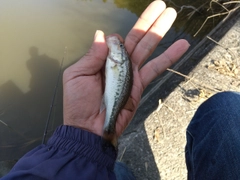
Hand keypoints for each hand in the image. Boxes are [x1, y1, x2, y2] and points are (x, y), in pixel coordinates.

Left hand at [63, 0, 189, 137]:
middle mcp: (119, 64)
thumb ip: (92, 55)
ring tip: (172, 15)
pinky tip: (181, 45)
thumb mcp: (77, 75)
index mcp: (102, 60)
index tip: (113, 45)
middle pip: (136, 38)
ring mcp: (131, 73)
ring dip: (160, 32)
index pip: (115, 40)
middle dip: (148, 21)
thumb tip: (101, 34)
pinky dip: (169, 56)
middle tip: (161, 5)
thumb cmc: (78, 103)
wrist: (89, 128)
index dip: (116, 39)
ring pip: (148, 48)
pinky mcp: (140, 85)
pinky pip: (156, 68)